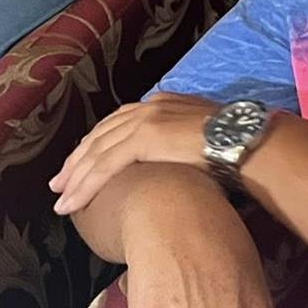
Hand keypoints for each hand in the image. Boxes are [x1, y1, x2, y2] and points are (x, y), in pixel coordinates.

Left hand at [50, 96, 220, 217]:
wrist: (248, 141)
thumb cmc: (235, 147)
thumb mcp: (202, 141)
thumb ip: (183, 146)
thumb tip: (179, 166)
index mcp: (163, 104)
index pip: (119, 124)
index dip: (97, 145)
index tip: (83, 165)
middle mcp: (150, 106)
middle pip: (101, 135)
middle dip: (77, 161)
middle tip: (59, 183)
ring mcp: (145, 120)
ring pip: (97, 151)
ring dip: (75, 177)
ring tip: (61, 199)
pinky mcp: (144, 138)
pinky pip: (105, 165)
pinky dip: (85, 185)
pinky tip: (73, 202)